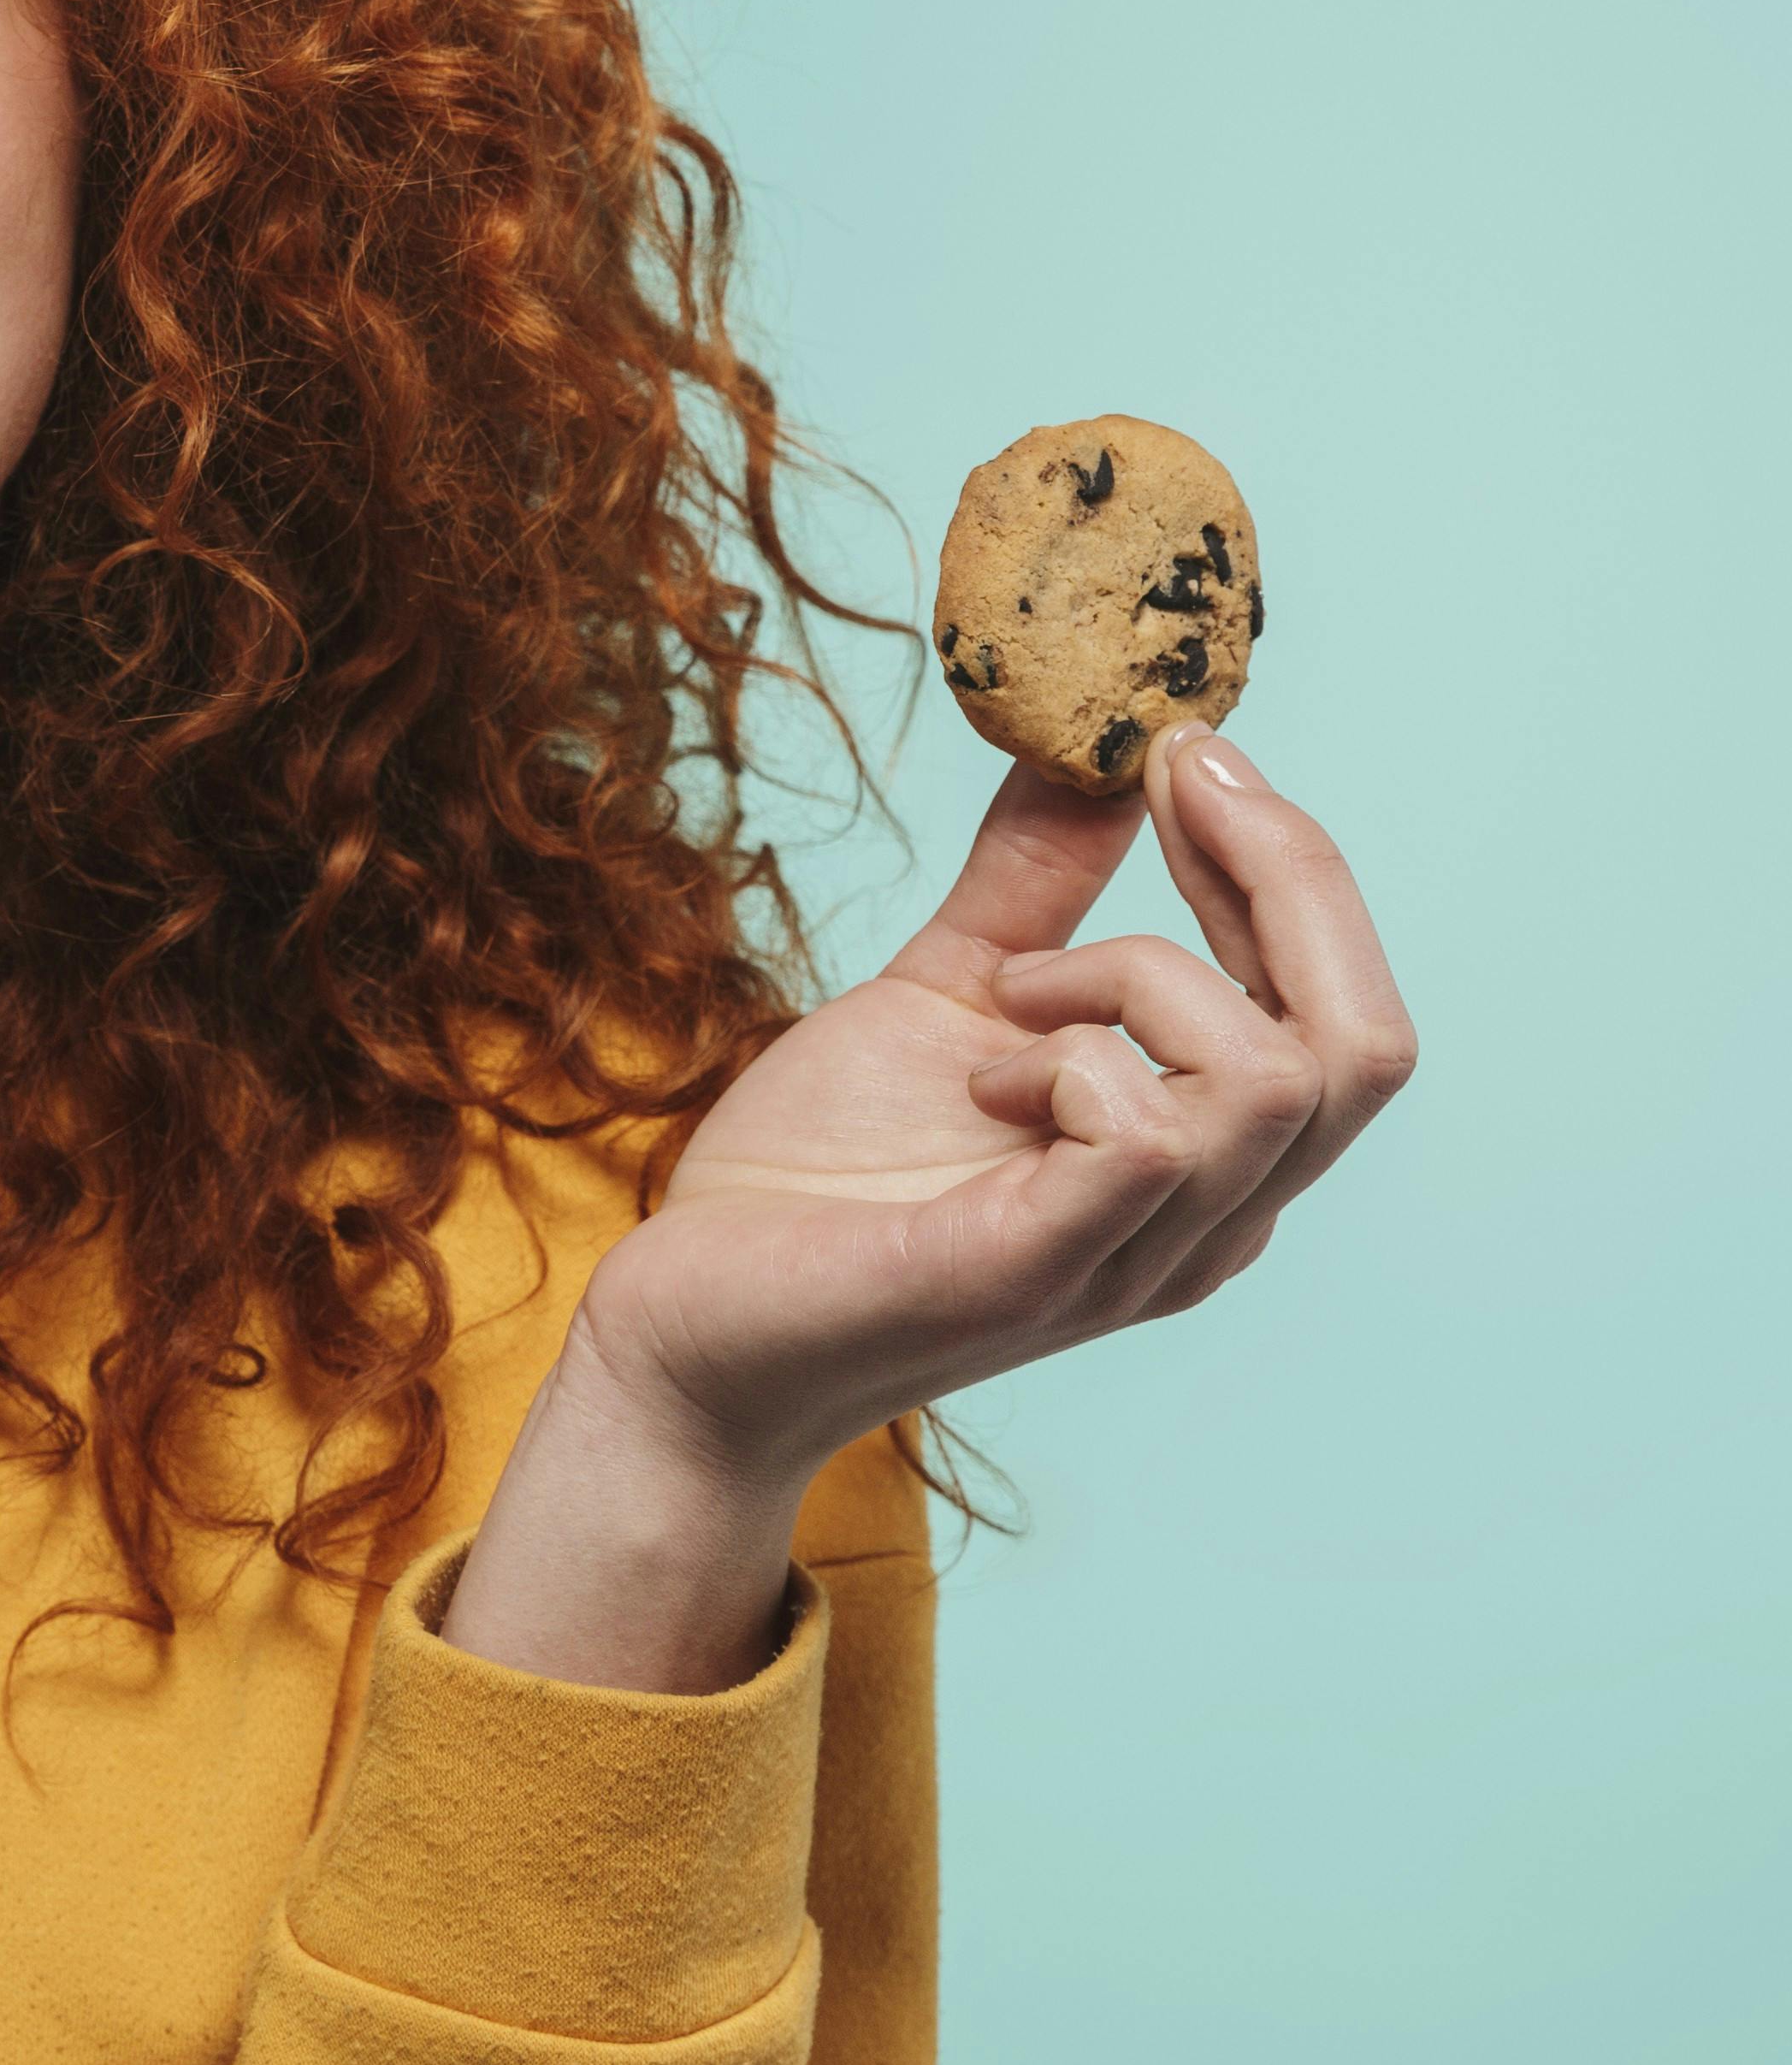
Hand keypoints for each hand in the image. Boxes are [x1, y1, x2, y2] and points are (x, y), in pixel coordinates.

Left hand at [449, 719, 1417, 1688]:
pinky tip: (983, 1073)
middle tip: (1174, 775)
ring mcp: (1135, 1255)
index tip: (1189, 751)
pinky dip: (1077, 1058)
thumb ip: (1034, 886)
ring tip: (1013, 994)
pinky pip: (1151, 1136)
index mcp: (1204, 1154)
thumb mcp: (947, 992)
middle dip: (1292, 875)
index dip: (1293, 866)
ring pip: (1276, 1078)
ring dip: (1145, 976)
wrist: (692, 1313)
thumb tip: (1099, 752)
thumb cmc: (823, 1172)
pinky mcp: (1039, 1270)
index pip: (1343, 1008)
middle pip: (1371, 1043)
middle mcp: (1207, 1219)